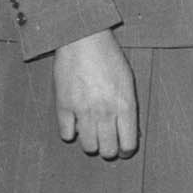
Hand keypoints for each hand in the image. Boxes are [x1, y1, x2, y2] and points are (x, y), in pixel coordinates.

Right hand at [53, 30, 138, 157]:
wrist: (83, 41)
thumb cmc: (109, 58)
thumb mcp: (127, 82)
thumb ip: (128, 107)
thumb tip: (129, 130)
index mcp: (125, 106)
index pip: (128, 143)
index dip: (127, 151)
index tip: (124, 150)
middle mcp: (105, 112)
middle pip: (108, 149)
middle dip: (110, 150)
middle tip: (108, 145)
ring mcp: (83, 111)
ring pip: (88, 146)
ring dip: (91, 144)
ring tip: (92, 136)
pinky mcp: (63, 107)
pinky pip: (66, 133)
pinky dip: (71, 133)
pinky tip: (75, 126)